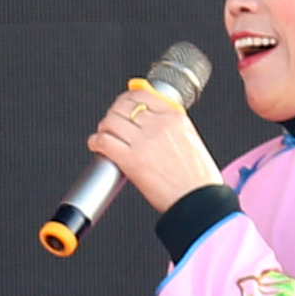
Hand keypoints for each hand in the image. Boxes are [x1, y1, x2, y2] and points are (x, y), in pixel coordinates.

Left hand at [87, 90, 220, 212]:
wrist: (198, 200)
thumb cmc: (197, 178)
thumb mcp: (191, 139)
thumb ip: (171, 126)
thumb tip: (152, 119)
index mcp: (175, 118)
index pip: (142, 95)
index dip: (127, 98)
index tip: (123, 104)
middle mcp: (158, 125)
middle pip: (123, 107)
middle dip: (113, 113)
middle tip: (111, 122)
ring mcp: (143, 141)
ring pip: (111, 122)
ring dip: (103, 128)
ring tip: (103, 135)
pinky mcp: (131, 160)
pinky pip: (104, 142)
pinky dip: (96, 142)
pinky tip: (97, 145)